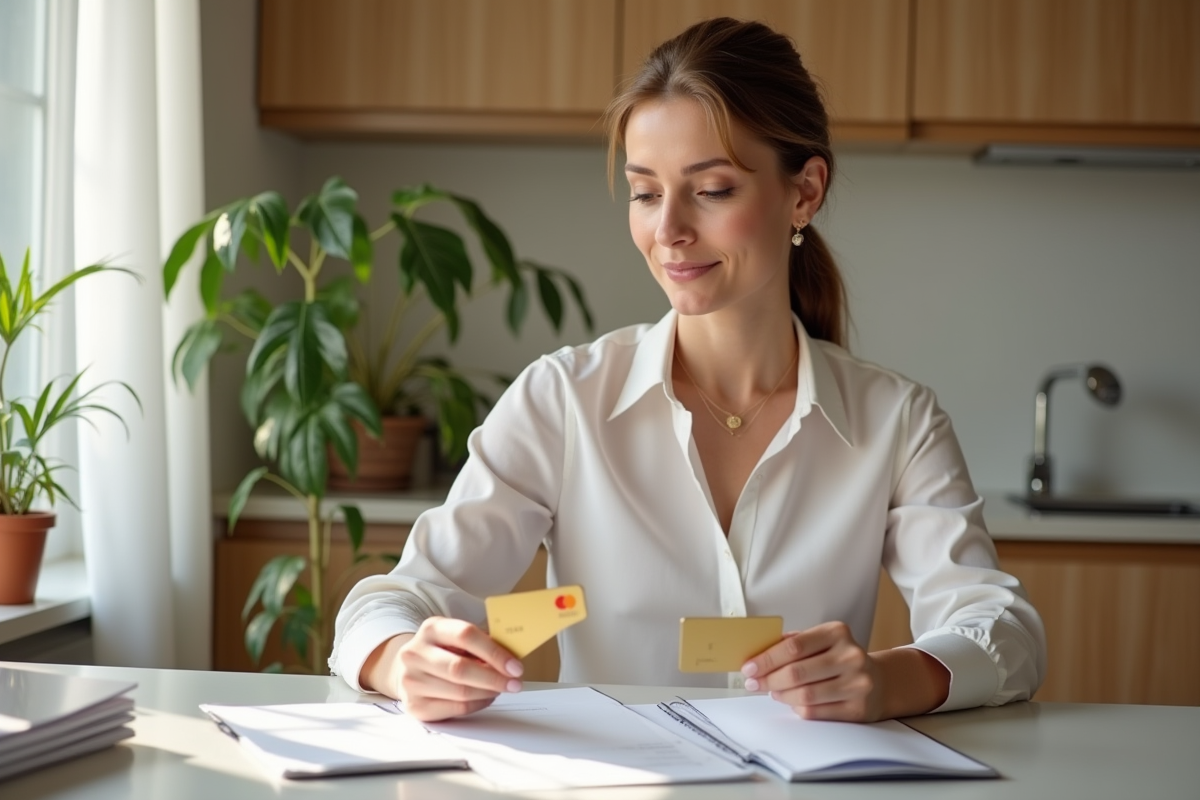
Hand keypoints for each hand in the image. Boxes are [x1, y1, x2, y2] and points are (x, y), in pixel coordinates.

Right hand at [360, 617, 523, 721]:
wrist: (409, 669)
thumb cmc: (443, 651)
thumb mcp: (457, 637)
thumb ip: (481, 643)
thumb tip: (513, 657)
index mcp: (431, 629)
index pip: (465, 636)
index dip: (494, 652)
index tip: (515, 666)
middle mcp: (415, 653)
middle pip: (460, 669)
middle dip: (494, 678)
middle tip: (514, 683)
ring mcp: (411, 681)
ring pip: (460, 692)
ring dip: (488, 692)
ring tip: (499, 688)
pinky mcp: (415, 706)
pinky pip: (456, 709)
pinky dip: (477, 704)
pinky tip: (485, 697)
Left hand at [741, 621, 951, 721]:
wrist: (879, 681)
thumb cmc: (839, 658)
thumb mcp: (821, 641)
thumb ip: (793, 643)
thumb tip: (756, 653)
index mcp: (837, 632)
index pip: (793, 646)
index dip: (766, 659)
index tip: (749, 667)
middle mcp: (850, 656)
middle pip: (797, 672)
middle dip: (768, 679)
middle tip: (754, 684)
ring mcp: (857, 684)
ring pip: (805, 695)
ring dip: (781, 695)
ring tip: (773, 692)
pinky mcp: (858, 708)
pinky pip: (816, 712)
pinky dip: (797, 708)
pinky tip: (792, 702)